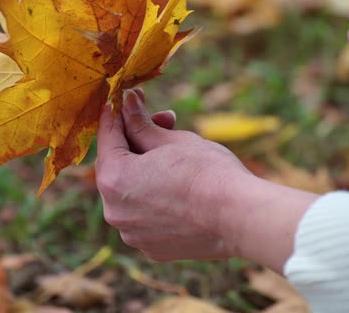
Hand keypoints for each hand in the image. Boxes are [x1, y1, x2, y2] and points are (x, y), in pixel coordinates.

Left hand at [95, 89, 318, 272]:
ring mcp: (133, 234)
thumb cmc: (208, 174)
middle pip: (119, 167)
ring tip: (177, 154)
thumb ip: (142, 123)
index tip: (125, 99)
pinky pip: (147, 216)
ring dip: (147, 170)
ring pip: (133, 193)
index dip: (117, 114)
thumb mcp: (172, 140)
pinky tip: (181, 187)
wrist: (241, 219)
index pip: (107, 138)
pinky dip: (157, 198)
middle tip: (163, 121)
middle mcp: (115, 212)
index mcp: (114, 180)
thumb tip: (128, 103)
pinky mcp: (153, 249)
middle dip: (138, 140)